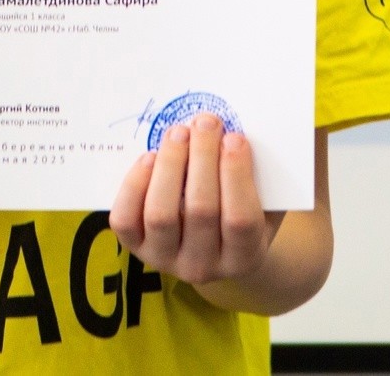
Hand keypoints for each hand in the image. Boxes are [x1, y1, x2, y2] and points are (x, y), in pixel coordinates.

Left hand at [109, 114, 281, 287]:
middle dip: (203, 157)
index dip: (237, 175)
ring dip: (170, 164)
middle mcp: (203, 267)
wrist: (208, 248)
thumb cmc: (239, 211)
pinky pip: (127, 219)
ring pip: (161, 214)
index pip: (241, 220)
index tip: (234, 137)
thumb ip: (258, 175)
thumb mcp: (261, 201)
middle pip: (201, 210)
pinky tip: (150, 157)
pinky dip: (135, 185)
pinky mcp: (136, 248)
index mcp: (244, 258)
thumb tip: (238, 130)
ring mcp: (165, 259)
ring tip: (178, 132)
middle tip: (205, 122)